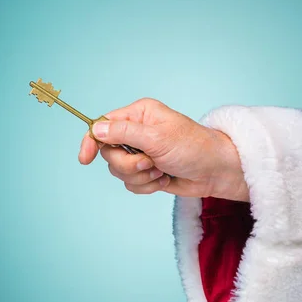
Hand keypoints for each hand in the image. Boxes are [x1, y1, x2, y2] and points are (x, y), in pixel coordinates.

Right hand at [78, 98, 248, 200]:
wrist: (216, 172)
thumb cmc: (193, 147)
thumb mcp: (157, 138)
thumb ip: (124, 133)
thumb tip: (96, 129)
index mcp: (139, 115)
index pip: (104, 125)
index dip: (92, 141)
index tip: (85, 159)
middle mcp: (138, 132)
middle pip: (110, 153)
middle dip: (129, 164)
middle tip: (150, 163)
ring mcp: (142, 153)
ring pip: (119, 172)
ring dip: (140, 177)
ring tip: (161, 171)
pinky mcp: (148, 172)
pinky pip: (131, 184)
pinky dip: (147, 186)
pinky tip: (164, 180)